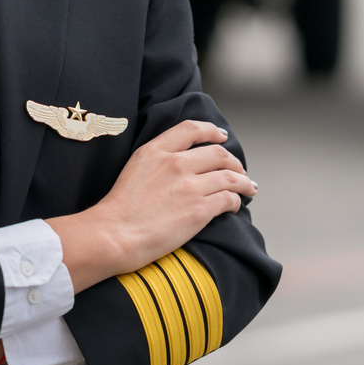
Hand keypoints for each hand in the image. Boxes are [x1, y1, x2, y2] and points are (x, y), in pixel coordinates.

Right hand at [46, 120, 255, 291]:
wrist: (114, 234)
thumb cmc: (118, 210)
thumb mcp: (133, 170)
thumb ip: (156, 162)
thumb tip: (176, 165)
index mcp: (155, 151)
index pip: (191, 130)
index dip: (211, 131)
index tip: (221, 136)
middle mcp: (175, 163)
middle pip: (217, 153)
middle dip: (233, 162)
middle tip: (239, 170)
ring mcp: (189, 186)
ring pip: (229, 176)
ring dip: (243, 181)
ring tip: (248, 187)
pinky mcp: (199, 210)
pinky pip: (228, 199)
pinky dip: (236, 201)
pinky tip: (235, 206)